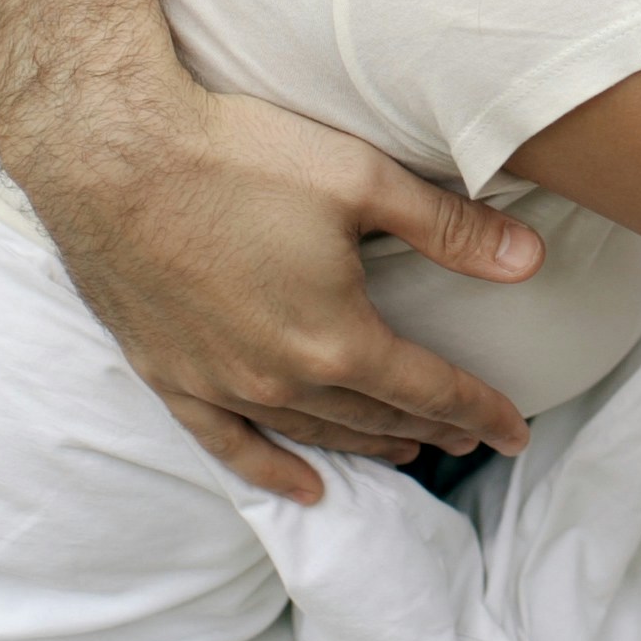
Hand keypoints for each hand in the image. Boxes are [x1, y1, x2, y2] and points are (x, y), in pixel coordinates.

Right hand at [0, 62, 543, 502]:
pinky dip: (271, 469)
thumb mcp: (359, 177)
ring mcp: (219, 383)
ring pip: (309, 433)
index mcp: (335, 336)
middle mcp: (279, 377)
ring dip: (365, 446)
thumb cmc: (237, 154)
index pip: (430, 389)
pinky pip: (228, 444)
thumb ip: (448, 227)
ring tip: (407, 450)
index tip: (517, 432)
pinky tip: (304, 487)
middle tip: (467, 437)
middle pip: (374, 417)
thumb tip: (530, 261)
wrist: (111, 153)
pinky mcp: (168, 374)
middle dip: (430, 428)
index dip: (480, 411)